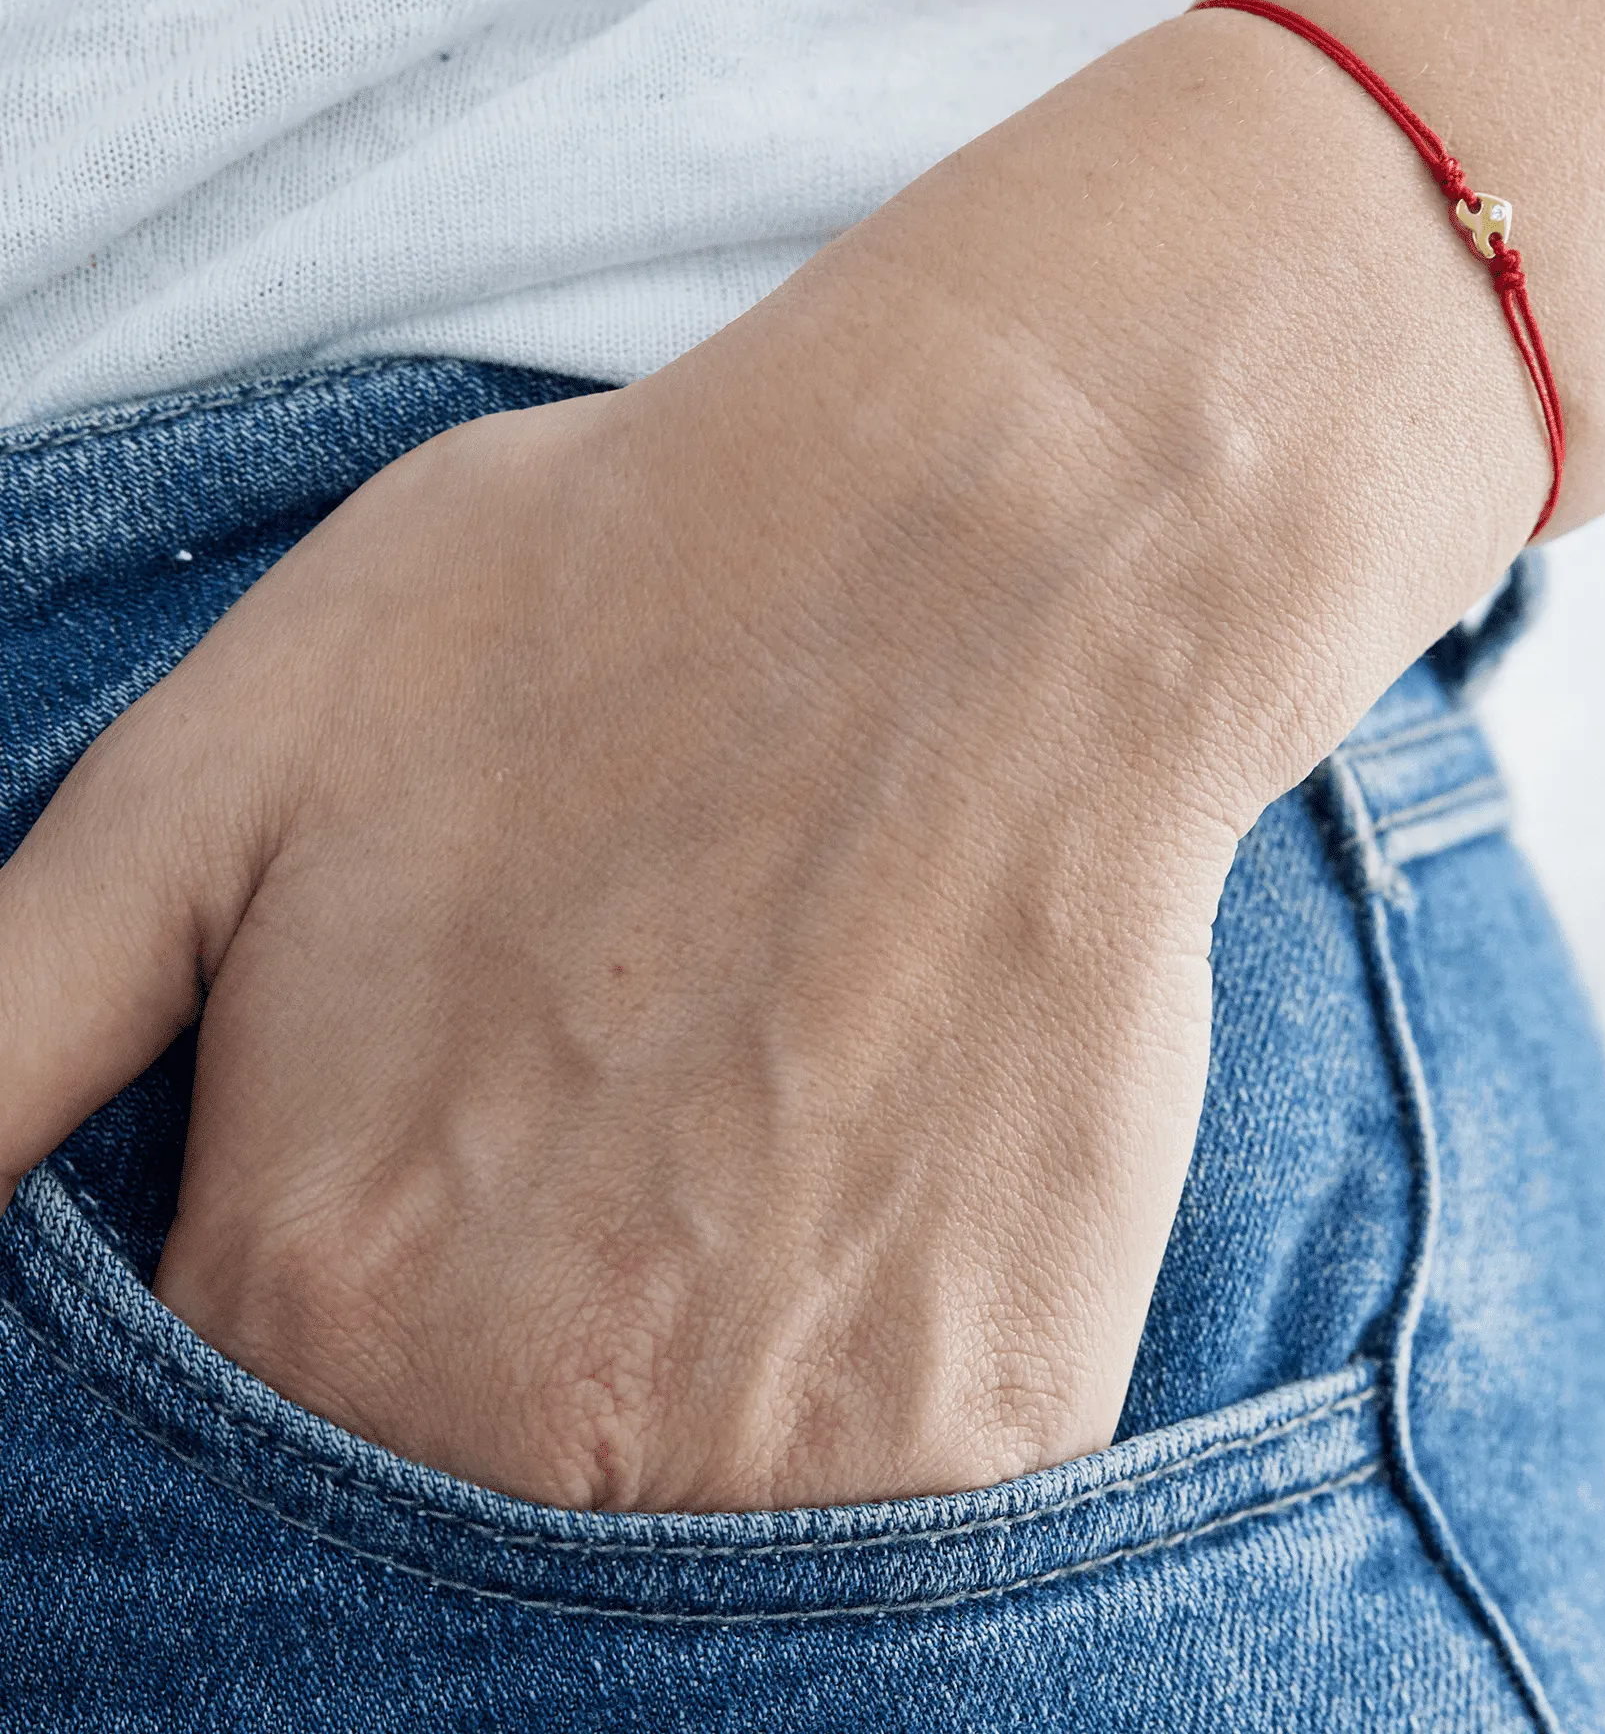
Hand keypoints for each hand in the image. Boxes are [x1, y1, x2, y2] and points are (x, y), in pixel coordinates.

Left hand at [0, 19, 1533, 1509]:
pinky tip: (874, 1185)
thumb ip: (4, 1032)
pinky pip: (878, 1532)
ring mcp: (789, 1454)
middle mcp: (536, 1420)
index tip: (450, 1194)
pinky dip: (859, 1398)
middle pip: (467, 1525)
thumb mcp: (230, 756)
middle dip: (515, 1362)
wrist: (998, 565)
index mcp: (318, 1283)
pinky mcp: (998, 1426)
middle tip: (621, 1141)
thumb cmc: (620, 611)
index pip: (238, 1483)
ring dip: (693, 1390)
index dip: (340, 1325)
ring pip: (674, 1546)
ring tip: (754, 1141)